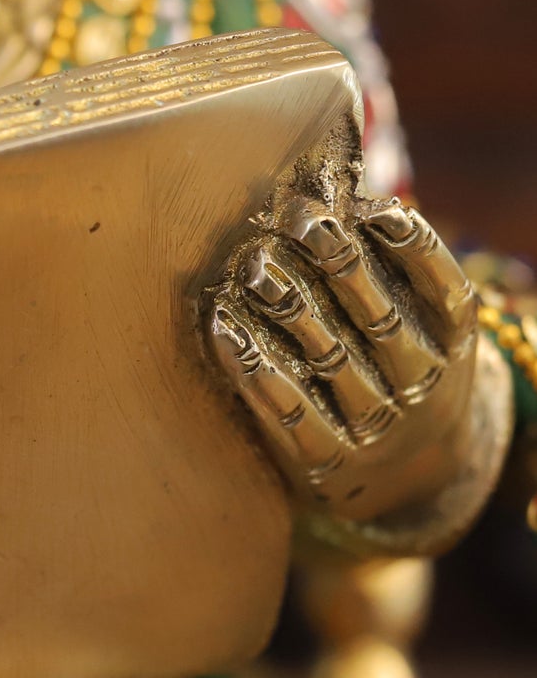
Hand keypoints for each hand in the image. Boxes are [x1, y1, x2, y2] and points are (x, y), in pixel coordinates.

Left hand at [207, 194, 479, 526]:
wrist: (409, 480)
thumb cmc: (400, 376)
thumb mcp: (423, 330)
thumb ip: (396, 278)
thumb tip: (352, 197)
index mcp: (453, 346)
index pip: (441, 289)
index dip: (410, 247)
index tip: (370, 208)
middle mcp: (421, 387)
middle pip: (379, 319)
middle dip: (340, 265)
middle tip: (298, 221)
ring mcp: (375, 429)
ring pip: (331, 361)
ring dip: (288, 310)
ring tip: (253, 266)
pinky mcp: (328, 463)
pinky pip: (290, 413)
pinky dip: (256, 370)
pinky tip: (225, 332)